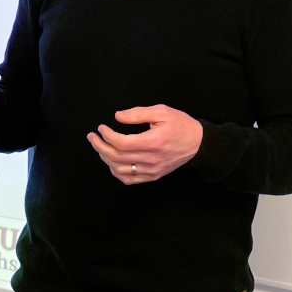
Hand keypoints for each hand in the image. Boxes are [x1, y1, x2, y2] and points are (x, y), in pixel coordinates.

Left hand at [87, 104, 202, 184]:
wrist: (198, 144)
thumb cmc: (180, 124)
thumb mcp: (162, 111)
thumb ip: (138, 113)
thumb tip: (118, 116)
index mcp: (153, 142)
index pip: (122, 143)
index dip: (107, 135)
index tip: (101, 127)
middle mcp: (151, 159)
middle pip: (117, 157)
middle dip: (99, 146)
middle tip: (92, 136)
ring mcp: (151, 171)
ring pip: (120, 170)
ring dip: (105, 159)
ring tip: (99, 146)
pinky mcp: (153, 176)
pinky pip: (129, 180)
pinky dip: (116, 172)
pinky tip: (111, 162)